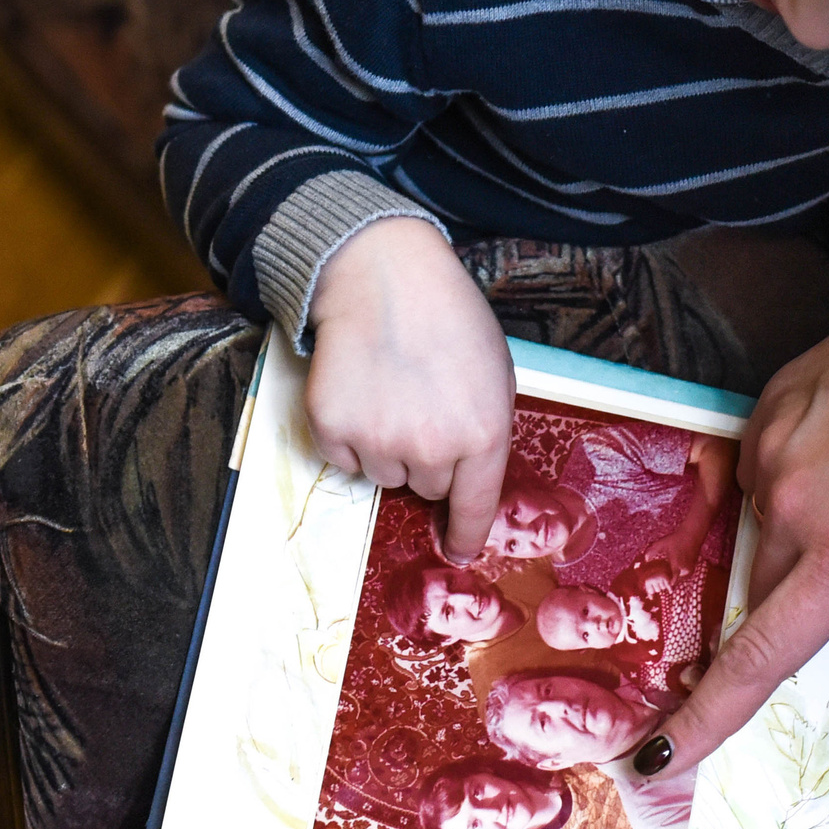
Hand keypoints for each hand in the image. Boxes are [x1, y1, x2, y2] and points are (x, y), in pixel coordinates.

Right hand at [304, 216, 513, 555]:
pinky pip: (344, 458)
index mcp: (483, 434)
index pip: (475, 506)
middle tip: (422, 406)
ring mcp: (380, 442)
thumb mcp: (495, 373)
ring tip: (391, 390)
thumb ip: (487, 429)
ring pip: (384, 475)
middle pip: (427, 488)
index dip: (467, 534)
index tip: (460, 549)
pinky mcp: (333, 430)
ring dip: (387, 446)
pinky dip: (349, 434)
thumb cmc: (447, 319)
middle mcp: (432, 448)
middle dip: (428, 458)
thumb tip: (468, 477)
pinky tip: (361, 390)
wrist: (383, 278)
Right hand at [642, 296, 828, 772]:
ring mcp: (775, 446)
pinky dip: (810, 481)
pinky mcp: (768, 403)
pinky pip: (769, 472)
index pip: (764, 653)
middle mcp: (795, 502)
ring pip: (773, 532)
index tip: (661, 755)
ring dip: (820, 535)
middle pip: (776, 592)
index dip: (710, 714)